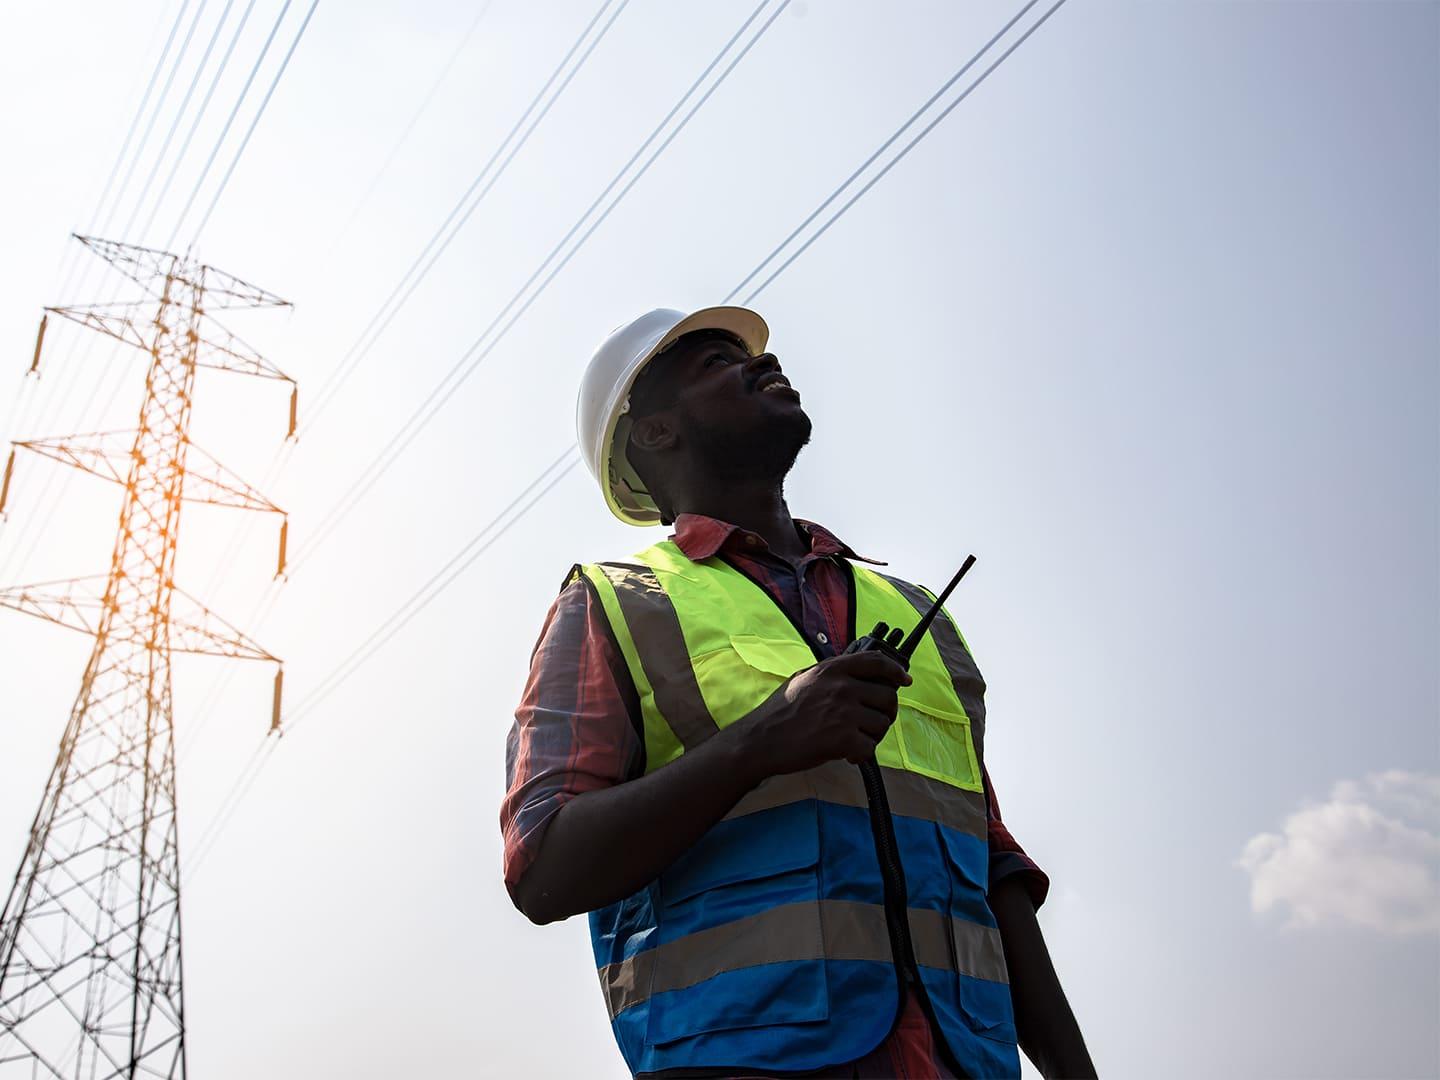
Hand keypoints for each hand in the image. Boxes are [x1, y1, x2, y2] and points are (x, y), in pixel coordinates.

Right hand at [735, 651, 912, 779]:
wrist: (760, 740)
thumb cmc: (779, 712)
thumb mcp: (804, 679)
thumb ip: (831, 675)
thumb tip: (856, 676)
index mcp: (832, 670)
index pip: (876, 662)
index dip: (895, 671)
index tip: (904, 680)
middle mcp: (842, 687)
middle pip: (888, 696)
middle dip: (885, 712)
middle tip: (873, 722)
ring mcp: (844, 713)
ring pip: (882, 724)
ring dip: (872, 735)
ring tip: (854, 740)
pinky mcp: (843, 739)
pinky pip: (870, 748)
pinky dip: (861, 755)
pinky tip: (846, 755)